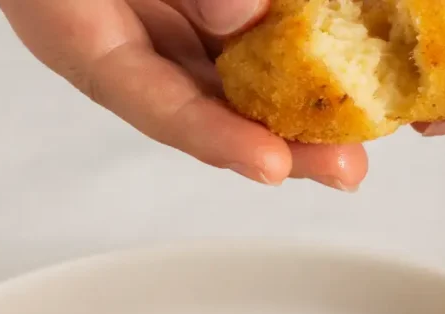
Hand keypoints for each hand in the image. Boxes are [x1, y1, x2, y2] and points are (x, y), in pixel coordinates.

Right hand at [0, 0, 366, 190]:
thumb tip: (241, 16)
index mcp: (85, 41)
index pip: (157, 106)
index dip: (217, 140)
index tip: (273, 164)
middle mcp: (131, 45)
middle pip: (212, 108)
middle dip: (283, 143)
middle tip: (344, 167)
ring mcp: (167, 24)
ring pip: (237, 76)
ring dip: (296, 106)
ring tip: (359, 134)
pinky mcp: (202, 9)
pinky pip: (248, 34)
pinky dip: (290, 53)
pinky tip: (335, 64)